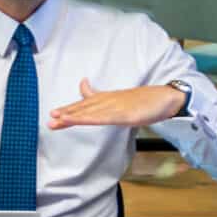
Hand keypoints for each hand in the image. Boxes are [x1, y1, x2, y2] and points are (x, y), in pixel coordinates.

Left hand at [48, 78, 184, 131]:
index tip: (54, 114)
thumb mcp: (123, 101)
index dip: (70, 109)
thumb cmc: (145, 100)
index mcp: (108, 99)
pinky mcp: (125, 114)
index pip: (85, 104)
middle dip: (67, 113)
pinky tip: (83, 120)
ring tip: (58, 118)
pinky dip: (91, 118)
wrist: (166, 98)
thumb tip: (96, 96)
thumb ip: (109, 101)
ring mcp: (116, 107)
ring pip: (91, 112)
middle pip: (85, 108)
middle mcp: (109, 101)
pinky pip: (105, 117)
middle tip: (50, 118)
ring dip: (75, 115)